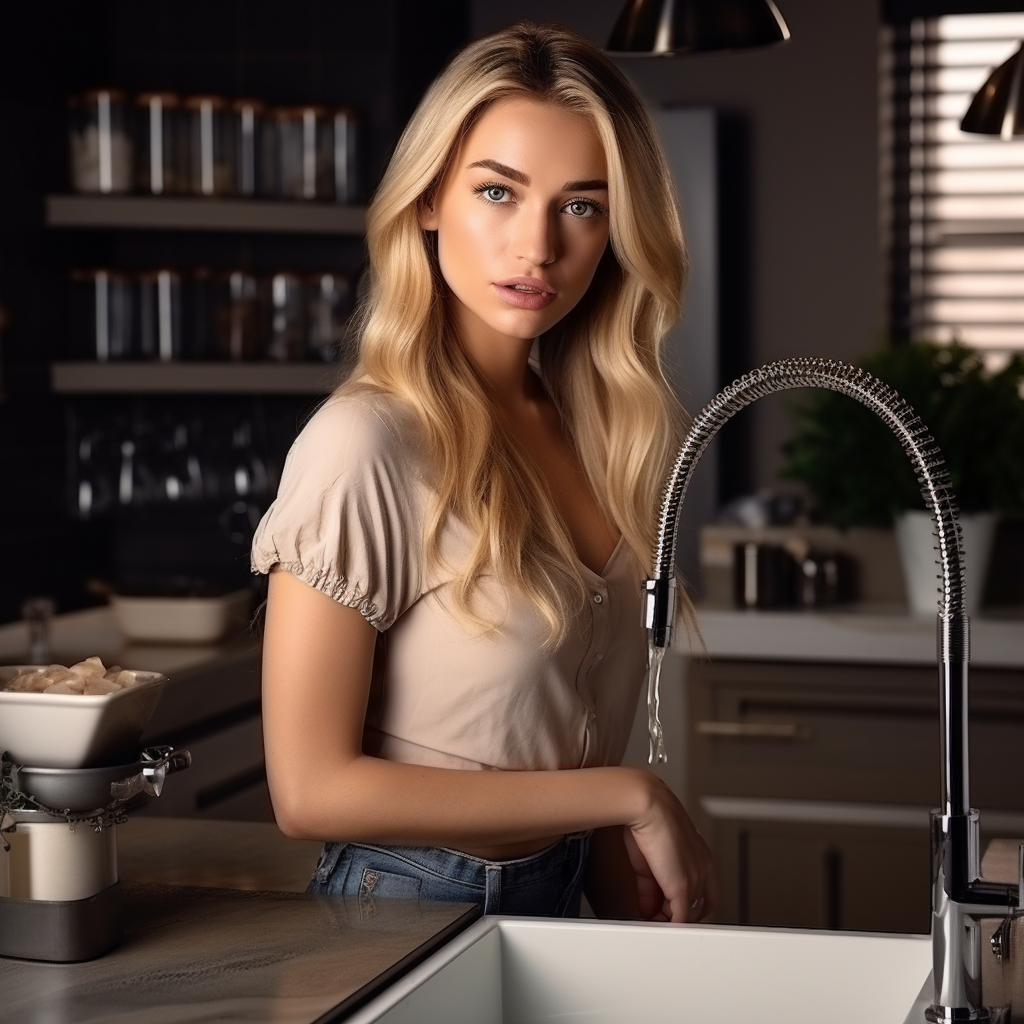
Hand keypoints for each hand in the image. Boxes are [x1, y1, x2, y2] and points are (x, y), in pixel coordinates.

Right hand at [626, 773, 718, 923]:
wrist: (648, 805)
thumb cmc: (647, 819)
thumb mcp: (649, 858)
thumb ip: (651, 887)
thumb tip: (647, 907)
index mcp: (701, 855)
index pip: (704, 890)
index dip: (687, 904)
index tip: (669, 910)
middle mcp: (704, 868)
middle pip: (701, 906)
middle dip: (682, 917)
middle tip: (663, 921)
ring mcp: (695, 879)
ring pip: (689, 914)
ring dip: (671, 923)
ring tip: (654, 925)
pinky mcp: (682, 887)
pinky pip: (680, 919)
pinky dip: (669, 928)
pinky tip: (655, 927)